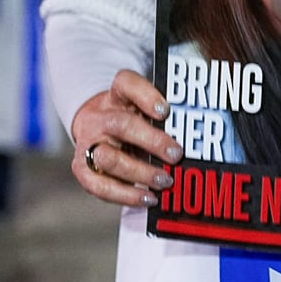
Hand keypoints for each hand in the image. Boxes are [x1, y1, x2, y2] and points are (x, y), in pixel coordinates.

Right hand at [69, 69, 181, 207]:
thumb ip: (165, 118)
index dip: (146, 95)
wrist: (94, 130)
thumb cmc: (130, 121)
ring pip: (109, 159)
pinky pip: (101, 187)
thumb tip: (197, 137)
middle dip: (151, 141)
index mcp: (117, 96)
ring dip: (141, 172)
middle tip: (176, 154)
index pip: (126, 83)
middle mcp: (100, 118)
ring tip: (165, 180)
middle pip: (120, 125)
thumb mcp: (144, 110)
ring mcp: (88, 145)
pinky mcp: (83, 170)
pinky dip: (127, 196)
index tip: (165, 111)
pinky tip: (149, 198)